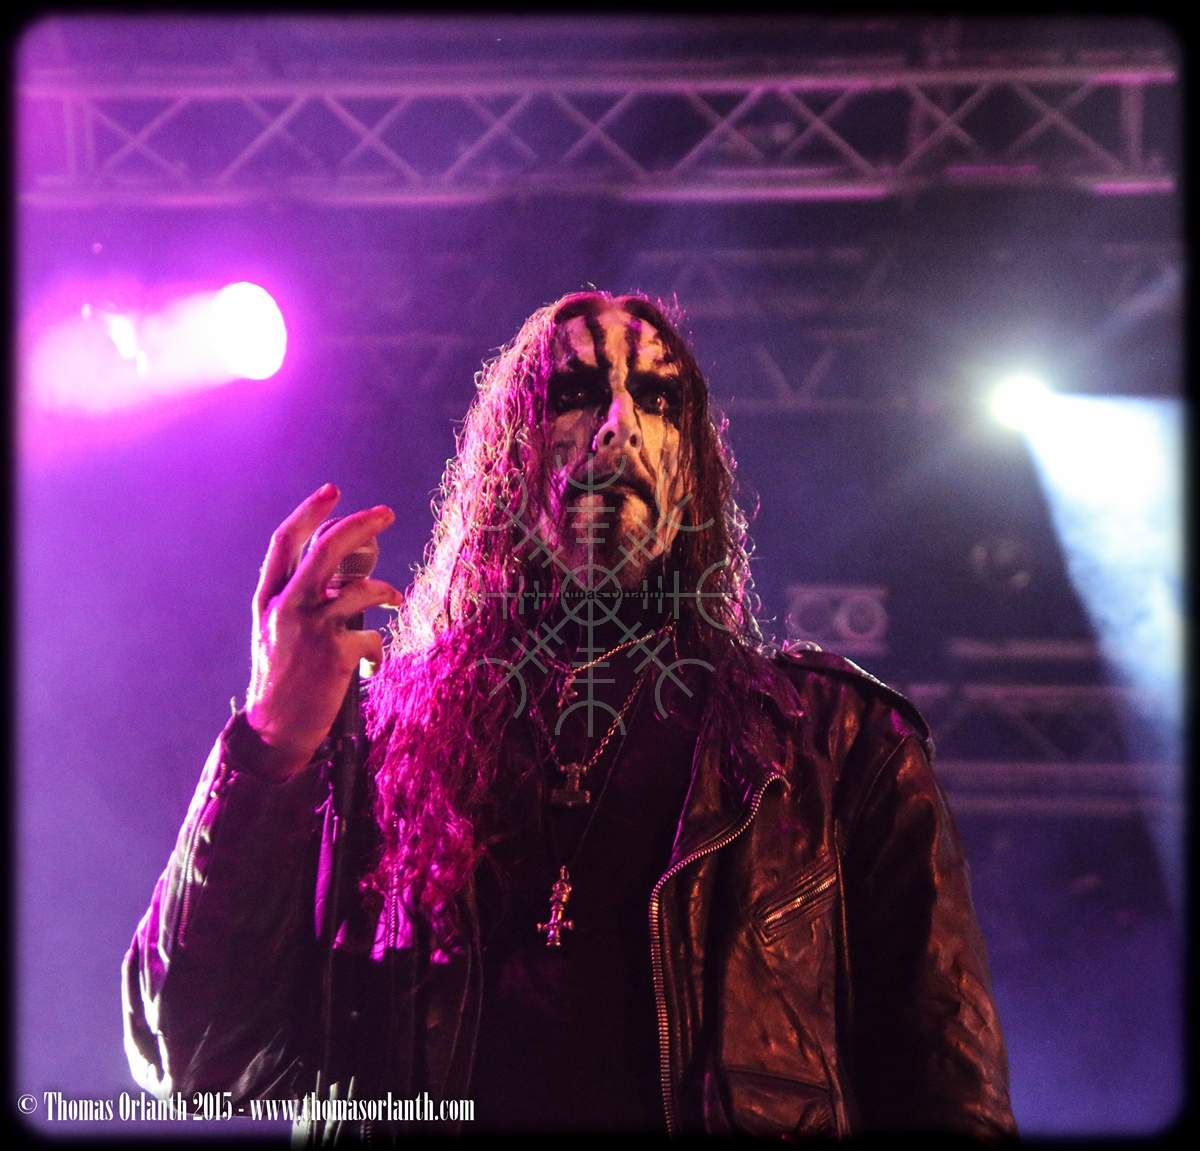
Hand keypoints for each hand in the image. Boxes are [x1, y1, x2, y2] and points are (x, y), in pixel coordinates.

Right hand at [244, 483, 399, 779]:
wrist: (275, 729)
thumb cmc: (282, 678)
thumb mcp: (277, 632)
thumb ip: (301, 600)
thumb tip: (344, 575)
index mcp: (268, 599)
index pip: (284, 543)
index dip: (308, 513)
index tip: (332, 490)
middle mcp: (285, 607)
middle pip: (325, 551)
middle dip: (360, 525)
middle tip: (387, 512)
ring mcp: (310, 628)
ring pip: (362, 590)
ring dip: (387, 591)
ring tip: (395, 599)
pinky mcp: (335, 653)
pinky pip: (373, 638)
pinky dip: (377, 653)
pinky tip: (368, 669)